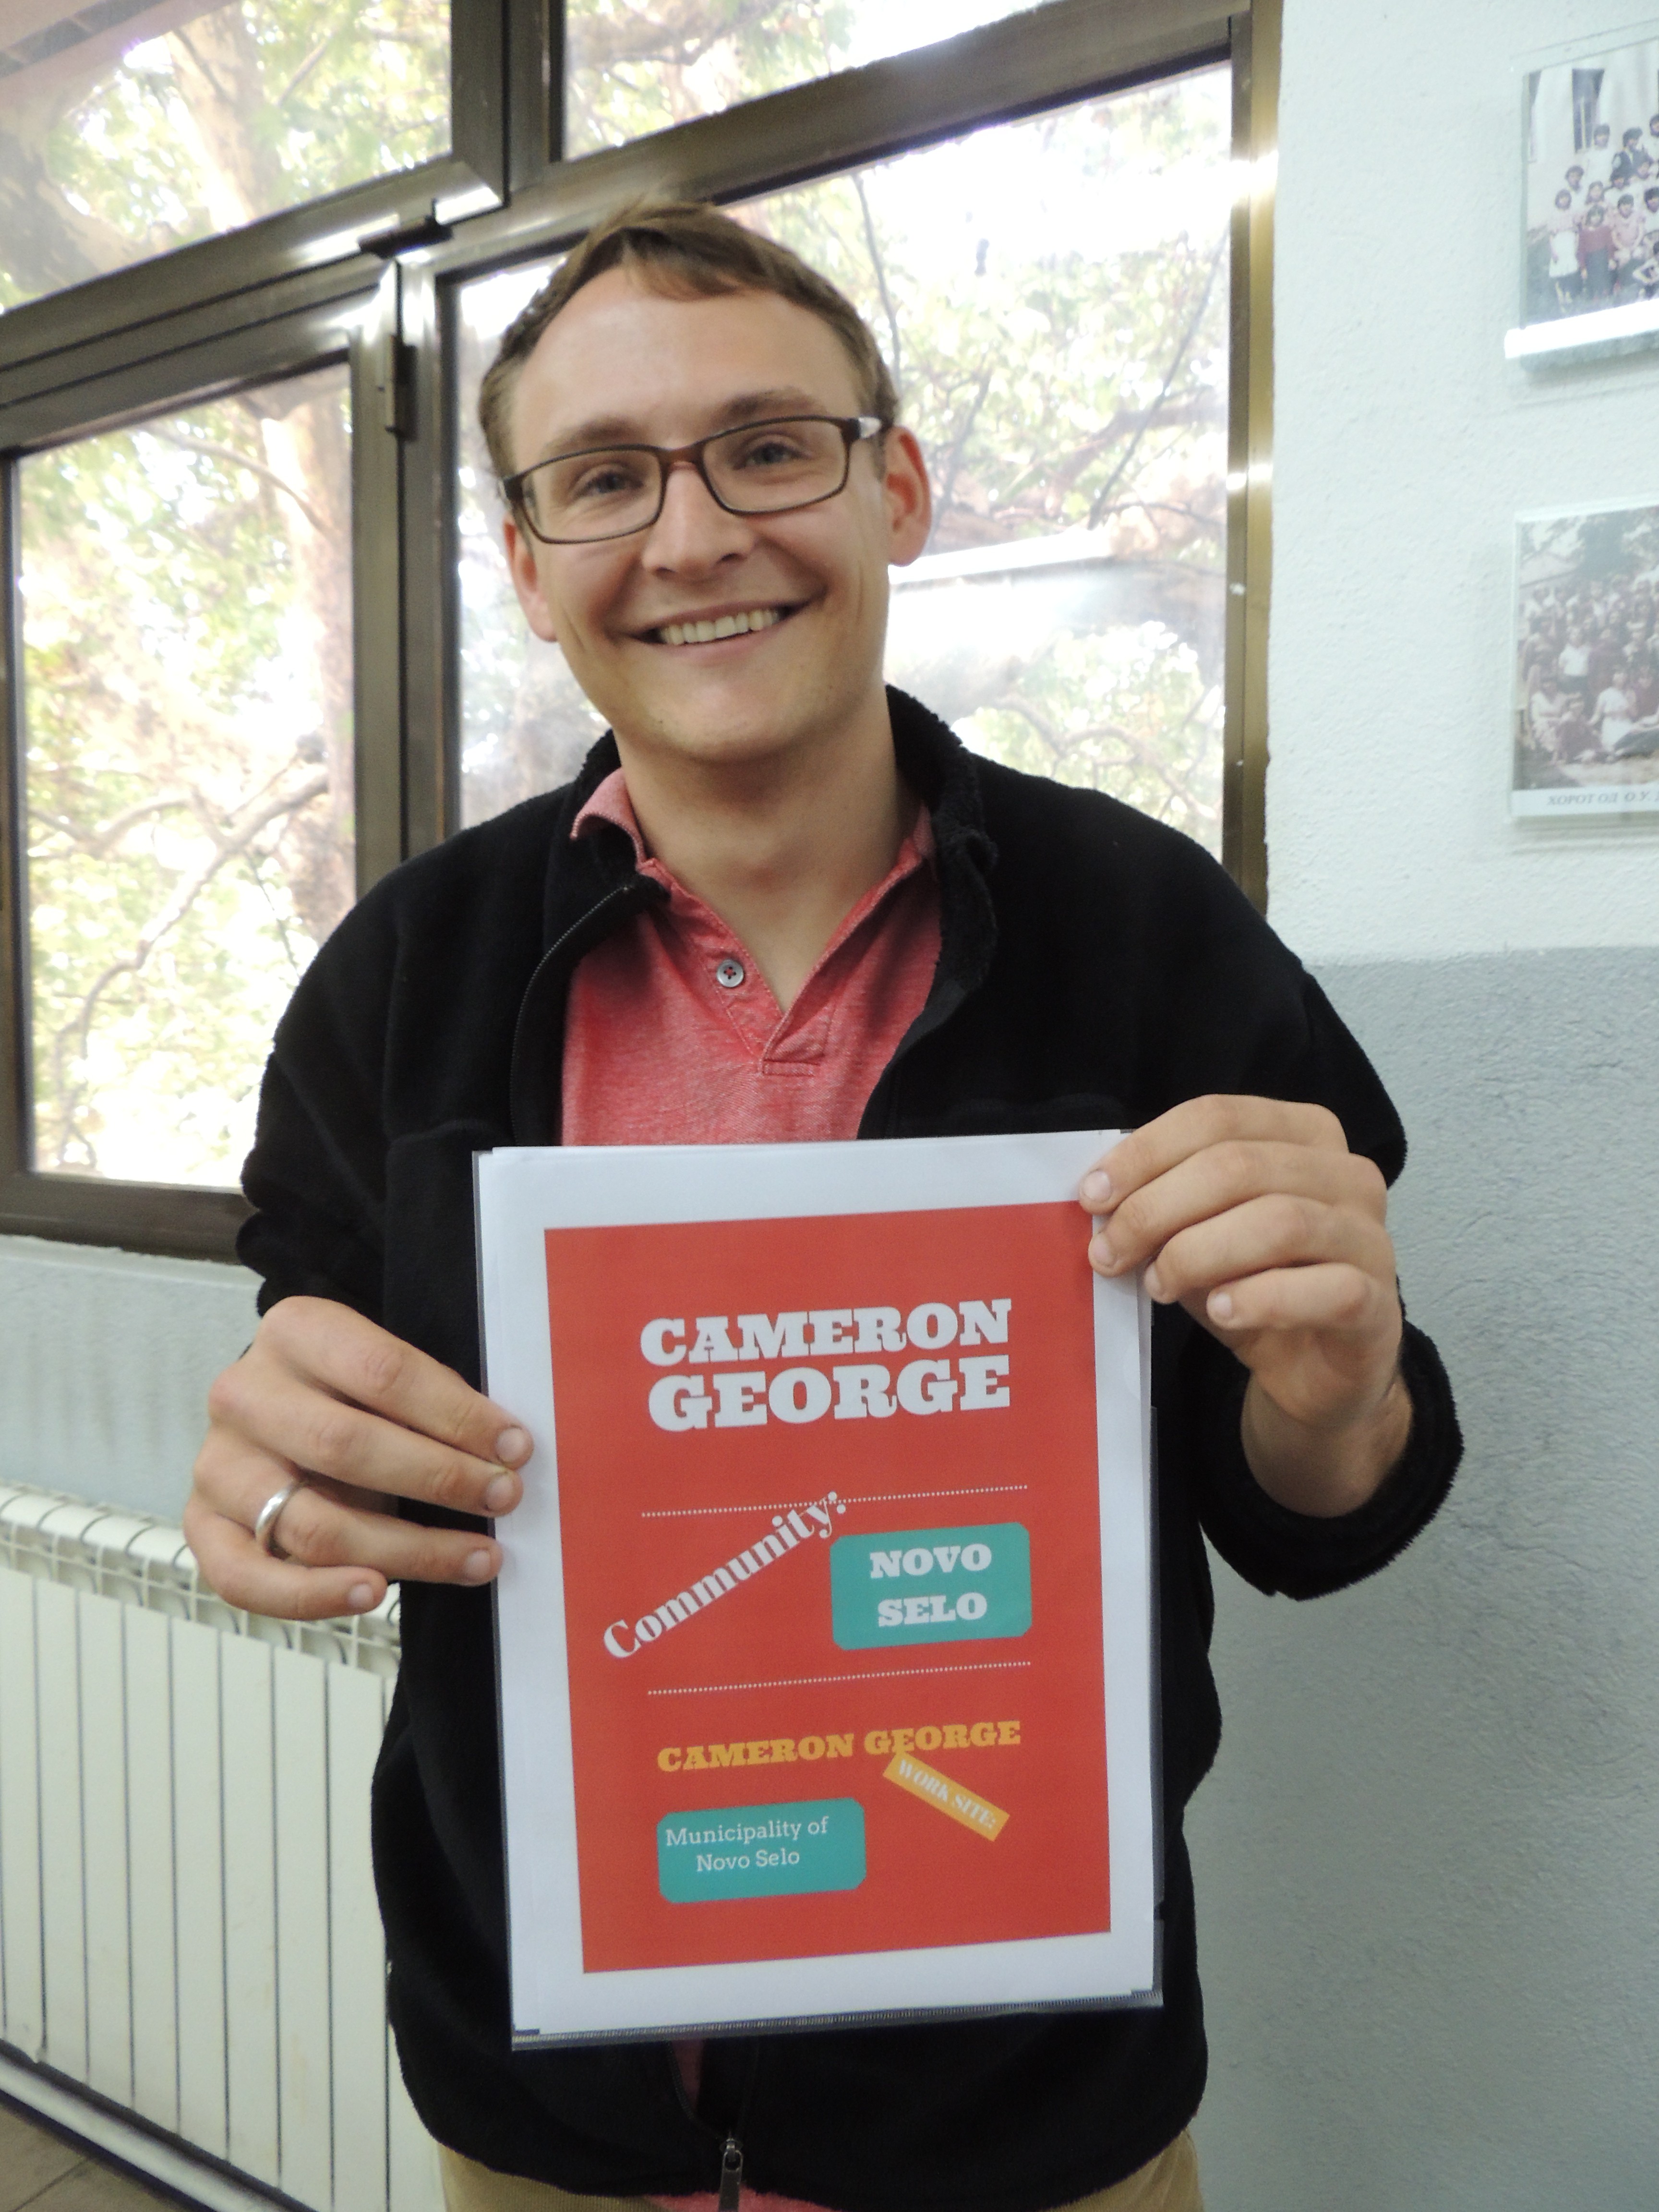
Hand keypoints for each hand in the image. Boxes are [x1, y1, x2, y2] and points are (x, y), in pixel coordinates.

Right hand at [186, 1296, 530, 1620]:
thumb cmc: (352, 1394)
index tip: (515, 1447)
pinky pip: (249, 1579)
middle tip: (504, 1497)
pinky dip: (315, 1596)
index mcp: (296, 1331)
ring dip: (407, 1549)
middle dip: (438, 1477)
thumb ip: (434, 1401)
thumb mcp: (389, 1374)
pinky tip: (376, 1592)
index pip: (383, 1372)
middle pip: (345, 1445)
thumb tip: (507, 1453)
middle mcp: (244, 1393)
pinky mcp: (204, 1525)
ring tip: (477, 1557)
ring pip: (311, 1523)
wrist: (281, 1406)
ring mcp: (218, 1464)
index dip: (456, 1415)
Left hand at [1080, 1096, 1409, 1516]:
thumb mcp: (1196, 1233)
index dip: (1145, 1152)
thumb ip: (1162, 1203)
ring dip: (1198, 1253)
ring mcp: (1371, 1238)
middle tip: (1108, 1252)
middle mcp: (1348, 1175)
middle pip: (1239, 1166)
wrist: (1313, 1372)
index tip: (1092, 1195)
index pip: (1217, 1118)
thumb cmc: (1252, 1286)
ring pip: (1279, 1221)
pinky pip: (1324, 1289)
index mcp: (1305, 1135)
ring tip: (1157, 1285)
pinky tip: (1219, 1311)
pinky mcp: (1378, 1304)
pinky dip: (1259, 1298)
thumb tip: (1100, 1196)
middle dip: (1157, 1208)